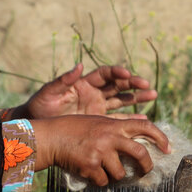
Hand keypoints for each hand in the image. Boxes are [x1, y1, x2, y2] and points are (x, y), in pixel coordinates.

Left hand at [20, 63, 157, 119]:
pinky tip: (144, 119)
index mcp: (83, 83)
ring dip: (137, 98)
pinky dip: (130, 119)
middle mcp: (94, 93)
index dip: (116, 72)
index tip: (127, 74)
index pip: (105, 74)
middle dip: (133, 84)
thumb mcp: (49, 93)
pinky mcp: (99, 122)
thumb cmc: (40, 106)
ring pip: (122, 100)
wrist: (38, 127)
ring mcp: (98, 107)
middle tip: (147, 85)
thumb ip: (63, 80)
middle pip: (118, 85)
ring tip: (153, 95)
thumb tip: (78, 65)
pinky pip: (117, 119)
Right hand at [31, 115, 170, 187]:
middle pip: (140, 153)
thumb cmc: (72, 129)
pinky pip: (103, 181)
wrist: (50, 137)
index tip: (168, 148)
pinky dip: (100, 181)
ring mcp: (100, 152)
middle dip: (146, 166)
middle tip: (144, 172)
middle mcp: (110, 137)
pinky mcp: (90, 166)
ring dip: (116, 176)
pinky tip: (91, 174)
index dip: (160, 137)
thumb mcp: (97, 122)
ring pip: (121, 173)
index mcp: (113, 124)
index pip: (144, 126)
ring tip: (105, 171)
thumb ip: (115, 129)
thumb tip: (135, 143)